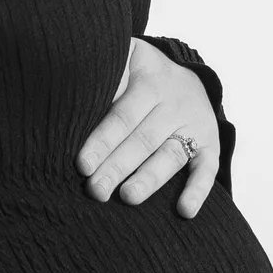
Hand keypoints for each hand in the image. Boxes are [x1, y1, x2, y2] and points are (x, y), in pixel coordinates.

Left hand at [78, 39, 219, 220]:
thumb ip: (104, 75)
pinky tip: (184, 211)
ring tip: (128, 197)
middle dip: (117, 166)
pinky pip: (207, 168)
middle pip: (143, 138)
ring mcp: (195, 123)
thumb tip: (61, 89)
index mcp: (148, 81)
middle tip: (96, 190)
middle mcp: (173, 102)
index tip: (82, 164)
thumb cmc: (136, 76)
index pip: (122, 115)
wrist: (184, 74)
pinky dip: (198, 190)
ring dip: (150, 178)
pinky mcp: (211, 143)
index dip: (102, 140)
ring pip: (171, 154)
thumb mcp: (122, 61)